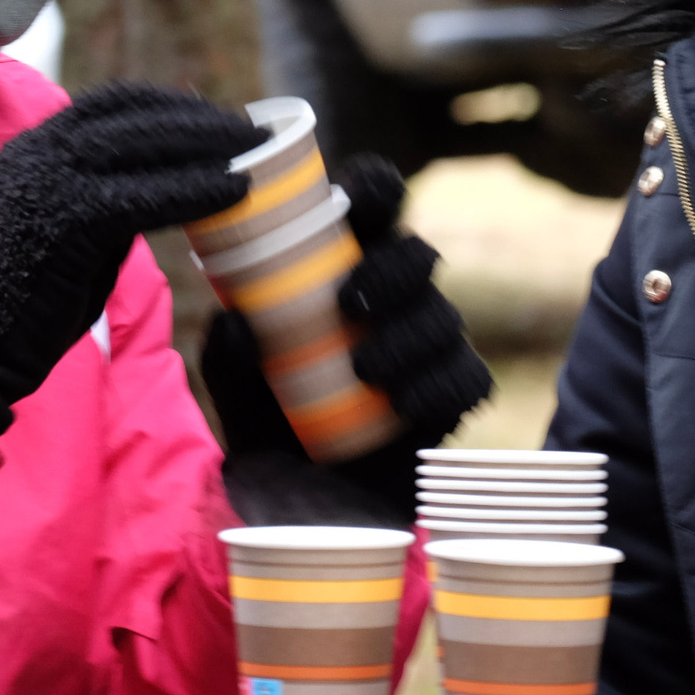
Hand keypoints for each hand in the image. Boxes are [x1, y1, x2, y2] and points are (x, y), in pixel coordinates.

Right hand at [0, 83, 265, 432]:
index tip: (215, 117)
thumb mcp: (63, 231)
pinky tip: (236, 191)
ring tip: (257, 152)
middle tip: (254, 130)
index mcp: (34, 147)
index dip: (170, 105)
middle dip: (201, 118)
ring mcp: (52, 178)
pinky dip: (198, 189)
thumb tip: (165, 193)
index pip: (112, 103)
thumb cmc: (16, 301)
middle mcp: (40, 149)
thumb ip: (105, 203)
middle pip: (134, 112)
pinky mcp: (70, 216)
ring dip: (208, 144)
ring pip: (145, 143)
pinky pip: (149, 194)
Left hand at [201, 150, 490, 517]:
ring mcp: (430, 345)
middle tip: (349, 305)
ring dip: (406, 338)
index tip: (357, 198)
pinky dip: (436, 388)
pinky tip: (401, 406)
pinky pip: (468, 377)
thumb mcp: (235, 392)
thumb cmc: (272, 426)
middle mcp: (393, 297)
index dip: (375, 187)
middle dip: (390, 272)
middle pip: (417, 252)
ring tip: (363, 373)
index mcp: (342, 269)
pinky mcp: (455, 394)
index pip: (373, 205)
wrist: (309, 508)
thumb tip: (237, 322)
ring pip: (444, 315)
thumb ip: (226, 357)